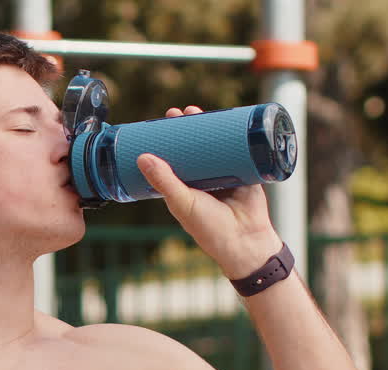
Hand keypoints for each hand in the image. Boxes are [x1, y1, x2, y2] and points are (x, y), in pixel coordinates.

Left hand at [137, 105, 282, 278]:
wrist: (245, 241)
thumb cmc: (209, 228)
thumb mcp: (182, 202)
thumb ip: (164, 181)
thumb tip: (142, 157)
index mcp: (185, 186)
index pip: (173, 158)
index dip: (168, 141)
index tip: (161, 125)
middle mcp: (203, 178)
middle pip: (194, 146)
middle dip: (188, 128)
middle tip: (180, 113)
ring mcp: (225, 173)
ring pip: (215, 144)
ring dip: (208, 127)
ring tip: (197, 111)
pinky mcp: (245, 171)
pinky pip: (240, 149)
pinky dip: (235, 135)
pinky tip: (229, 118)